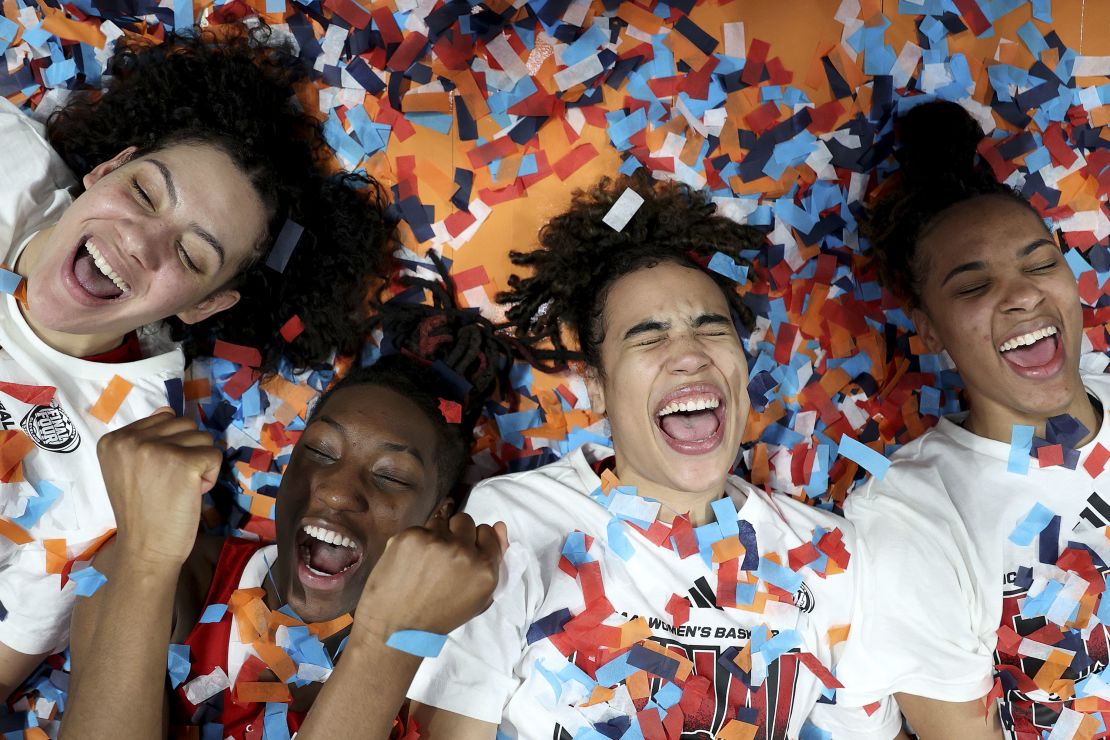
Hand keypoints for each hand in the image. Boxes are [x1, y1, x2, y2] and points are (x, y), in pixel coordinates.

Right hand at [96, 407, 220, 567]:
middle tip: (172, 483)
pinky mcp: (184, 463)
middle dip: (188, 451)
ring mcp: (157, 450)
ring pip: (203, 438)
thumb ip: (146, 438)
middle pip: (185, 424)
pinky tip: (192, 493)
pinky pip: (215, 455)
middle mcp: (131, 439)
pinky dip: (211, 476)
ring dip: (200, 464)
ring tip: (180, 488)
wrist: (145, 549)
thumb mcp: (130, 468)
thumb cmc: (142, 512)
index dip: (171, 446)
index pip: (163, 418)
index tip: (158, 474)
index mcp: (114, 439)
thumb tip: (169, 409)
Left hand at [352, 513, 506, 644]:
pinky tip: (410, 561)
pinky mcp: (411, 537)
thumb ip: (494, 561)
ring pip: (441, 522)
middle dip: (457, 534)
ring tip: (426, 561)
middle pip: (465, 521)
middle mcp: (463, 551)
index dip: (475, 542)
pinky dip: (415, 542)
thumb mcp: (478, 597)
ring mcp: (436, 541)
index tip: (464, 555)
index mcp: (485, 568)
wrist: (397, 627)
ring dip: (436, 536)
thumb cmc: (441, 616)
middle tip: (444, 557)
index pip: (487, 532)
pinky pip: (419, 528)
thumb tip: (499, 525)